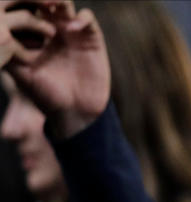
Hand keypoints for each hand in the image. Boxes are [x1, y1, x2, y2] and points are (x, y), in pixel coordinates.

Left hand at [3, 0, 109, 137]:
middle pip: (46, 2)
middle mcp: (55, 31)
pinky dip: (81, 17)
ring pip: (66, 5)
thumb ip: (9, 51)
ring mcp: (74, 34)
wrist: (73, 112)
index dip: (23, 3)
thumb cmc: (44, 95)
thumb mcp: (20, 72)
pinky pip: (88, 18)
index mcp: (36, 35)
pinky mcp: (92, 40)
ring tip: (53, 4)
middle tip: (38, 0)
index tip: (15, 7)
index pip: (28, 9)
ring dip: (59, 0)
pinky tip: (71, 27)